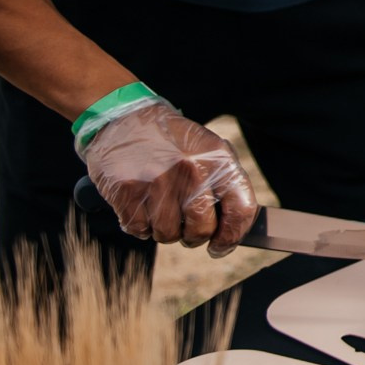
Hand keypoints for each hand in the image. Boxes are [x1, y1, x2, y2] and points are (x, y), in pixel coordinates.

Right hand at [82, 100, 257, 255]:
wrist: (123, 118)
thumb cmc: (171, 141)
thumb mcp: (208, 149)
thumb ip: (225, 184)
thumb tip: (236, 230)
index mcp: (219, 159)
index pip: (241, 210)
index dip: (233, 236)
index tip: (220, 246)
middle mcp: (192, 170)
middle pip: (201, 230)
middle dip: (193, 235)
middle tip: (184, 224)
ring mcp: (159, 182)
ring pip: (168, 235)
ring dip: (163, 229)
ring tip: (159, 206)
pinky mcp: (129, 191)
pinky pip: (139, 231)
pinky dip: (139, 225)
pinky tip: (140, 203)